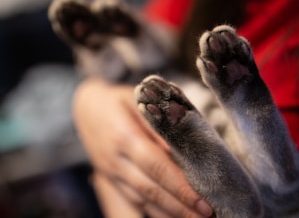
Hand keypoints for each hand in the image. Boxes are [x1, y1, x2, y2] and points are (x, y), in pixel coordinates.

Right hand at [72, 78, 212, 217]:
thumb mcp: (138, 99)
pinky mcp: (110, 179)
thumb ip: (159, 122)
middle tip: (206, 217)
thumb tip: (182, 148)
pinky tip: (171, 215)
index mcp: (124, 136)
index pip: (157, 167)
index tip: (203, 202)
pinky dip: (152, 211)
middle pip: (150, 190)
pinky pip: (132, 200)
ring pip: (141, 200)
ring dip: (168, 213)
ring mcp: (110, 172)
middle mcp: (115, 159)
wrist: (86, 108)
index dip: (180, 187)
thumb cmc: (117, 101)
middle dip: (179, 207)